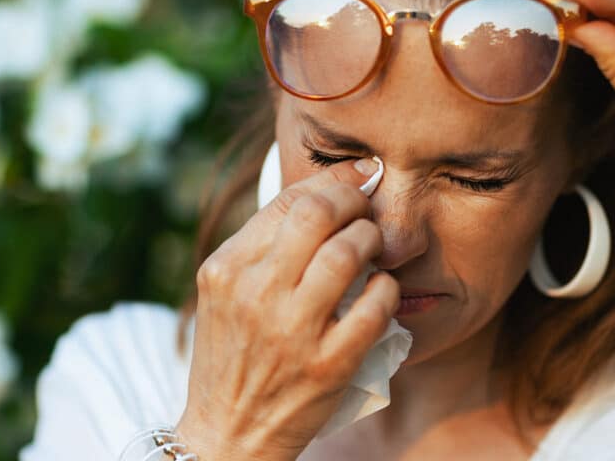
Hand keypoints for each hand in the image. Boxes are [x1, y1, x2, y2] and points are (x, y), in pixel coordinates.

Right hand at [176, 158, 396, 460]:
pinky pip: (375, 307)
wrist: (227, 434)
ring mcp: (291, 331)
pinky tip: (381, 291)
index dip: (333, 182)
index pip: (289, 201)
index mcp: (227, 269)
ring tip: (376, 248)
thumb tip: (325, 192)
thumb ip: (264, 246)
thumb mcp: (227, 293)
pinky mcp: (327, 365)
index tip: (357, 180)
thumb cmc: (233, 355)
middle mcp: (255, 294)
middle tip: (367, 212)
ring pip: (349, 253)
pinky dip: (387, 290)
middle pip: (319, 214)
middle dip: (355, 202)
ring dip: (373, 240)